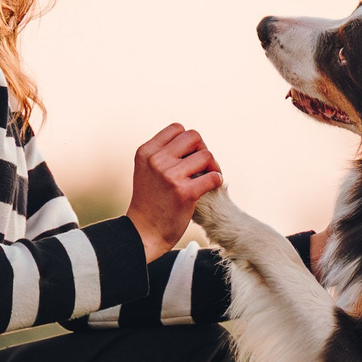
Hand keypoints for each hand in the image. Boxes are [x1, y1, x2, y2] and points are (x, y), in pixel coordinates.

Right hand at [127, 123, 222, 259]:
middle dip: (202, 149)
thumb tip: (193, 141)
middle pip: (194, 136)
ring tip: (208, 177)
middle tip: (202, 166)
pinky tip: (212, 187)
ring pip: (206, 155)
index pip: (177, 128)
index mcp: (146, 152)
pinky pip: (213, 176)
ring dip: (213, 166)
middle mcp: (156, 160)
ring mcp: (170, 176)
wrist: (143, 233)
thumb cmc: (149, 202)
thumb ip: (162, 153)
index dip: (188, 141)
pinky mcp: (184, 193)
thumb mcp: (146, 170)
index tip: (189, 156)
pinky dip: (217, 180)